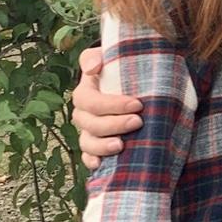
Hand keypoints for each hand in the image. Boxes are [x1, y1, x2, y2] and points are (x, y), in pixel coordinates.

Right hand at [72, 46, 142, 170]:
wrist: (132, 86)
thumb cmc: (120, 71)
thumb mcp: (110, 58)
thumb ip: (96, 57)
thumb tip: (92, 67)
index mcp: (85, 92)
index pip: (90, 101)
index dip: (111, 105)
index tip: (138, 104)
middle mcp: (83, 114)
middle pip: (90, 124)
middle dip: (114, 124)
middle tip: (138, 122)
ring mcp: (88, 132)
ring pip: (87, 142)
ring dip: (102, 146)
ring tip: (121, 146)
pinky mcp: (95, 147)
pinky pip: (88, 157)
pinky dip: (92, 162)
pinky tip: (101, 165)